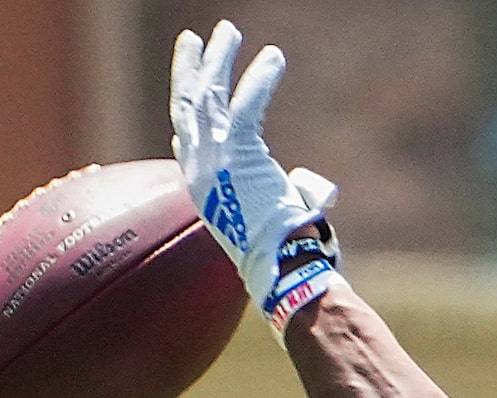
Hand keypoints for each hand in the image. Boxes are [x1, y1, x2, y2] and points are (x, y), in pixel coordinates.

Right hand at [170, 20, 343, 334]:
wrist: (281, 267)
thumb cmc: (284, 253)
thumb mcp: (272, 218)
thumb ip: (285, 195)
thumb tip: (312, 189)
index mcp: (200, 188)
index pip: (184, 138)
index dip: (185, 107)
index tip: (190, 85)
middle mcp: (197, 168)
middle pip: (187, 104)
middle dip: (191, 67)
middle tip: (195, 38)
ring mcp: (213, 158)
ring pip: (209, 93)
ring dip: (219, 58)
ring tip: (229, 30)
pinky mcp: (239, 151)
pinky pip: (247, 103)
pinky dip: (261, 77)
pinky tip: (274, 57)